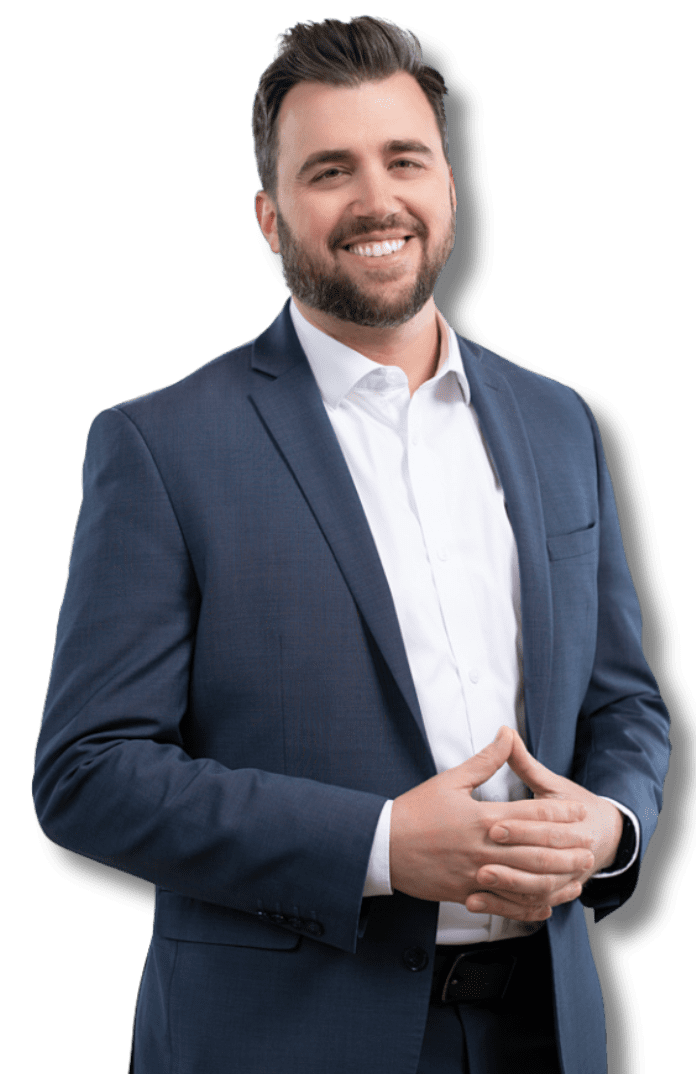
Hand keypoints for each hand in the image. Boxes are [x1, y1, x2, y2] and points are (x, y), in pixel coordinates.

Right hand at [389, 726, 592, 922]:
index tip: (578, 812)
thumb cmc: (415, 811)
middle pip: (536, 849)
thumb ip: (485, 761)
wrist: (383, 846)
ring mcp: (476, 874)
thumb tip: (507, 734)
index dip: (558, 813)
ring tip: (577, 876)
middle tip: (590, 847)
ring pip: (525, 880)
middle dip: (566, 849)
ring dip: (555, 879)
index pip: (530, 814)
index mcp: (482, 817)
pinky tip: (544, 904)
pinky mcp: (466, 893)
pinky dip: (527, 905)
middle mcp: (484, 848)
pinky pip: (504, 902)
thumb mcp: (450, 780)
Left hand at [464, 728, 623, 917]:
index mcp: (571, 822)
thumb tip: (505, 732)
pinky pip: (531, 906)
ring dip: (508, 888)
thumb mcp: (551, 783)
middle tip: (479, 861)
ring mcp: (564, 878)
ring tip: (476, 884)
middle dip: (511, 863)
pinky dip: (507, 907)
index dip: (518, 827)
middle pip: (541, 863)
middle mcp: (571, 854)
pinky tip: (477, 902)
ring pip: (537, 890)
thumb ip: (524, 763)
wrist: (606, 836)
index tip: (491, 825)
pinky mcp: (552, 894)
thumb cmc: (573, 806)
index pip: (543, 826)